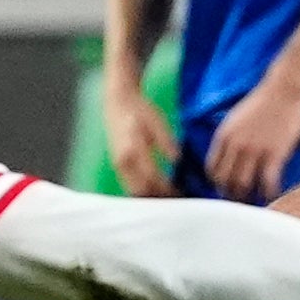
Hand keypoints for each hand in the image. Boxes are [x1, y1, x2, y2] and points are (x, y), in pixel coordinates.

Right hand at [100, 79, 177, 196]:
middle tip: (177, 198)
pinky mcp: (117, 166)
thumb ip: (167, 142)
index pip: (152, 178)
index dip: (167, 189)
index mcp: (134, 150)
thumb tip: (176, 161)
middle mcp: (123, 161)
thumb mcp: (158, 122)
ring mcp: (118, 165)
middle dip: (159, 197)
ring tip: (168, 197)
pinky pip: (129, 186)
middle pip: (141, 190)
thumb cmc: (140, 110)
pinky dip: (143, 191)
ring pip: (134, 191)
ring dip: (151, 197)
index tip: (182, 192)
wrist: (118, 102)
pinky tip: (156, 190)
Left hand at [200, 76, 299, 202]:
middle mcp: (236, 145)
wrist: (283, 90)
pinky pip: (267, 182)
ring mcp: (255, 150)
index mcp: (224, 136)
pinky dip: (268, 191)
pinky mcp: (275, 153)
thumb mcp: (234, 118)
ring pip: (243, 185)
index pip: (212, 169)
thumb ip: (228, 138)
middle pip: (225, 181)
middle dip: (231, 193)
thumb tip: (225, 157)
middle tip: (240, 199)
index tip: (225, 187)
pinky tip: (272, 192)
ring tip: (255, 199)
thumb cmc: (262, 103)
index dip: (217, 183)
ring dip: (248, 196)